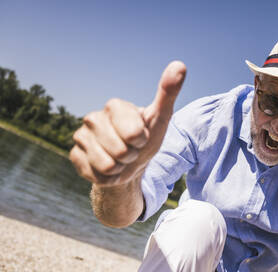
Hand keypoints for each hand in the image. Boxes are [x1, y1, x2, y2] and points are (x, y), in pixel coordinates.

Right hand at [70, 61, 185, 185]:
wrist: (130, 165)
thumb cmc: (146, 138)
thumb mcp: (160, 118)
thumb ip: (168, 93)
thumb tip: (180, 65)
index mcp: (114, 106)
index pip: (133, 134)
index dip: (141, 141)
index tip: (141, 137)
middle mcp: (93, 118)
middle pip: (120, 152)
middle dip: (131, 157)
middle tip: (131, 150)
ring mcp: (81, 137)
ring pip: (107, 165)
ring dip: (120, 169)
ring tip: (120, 160)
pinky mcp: (75, 157)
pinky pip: (95, 175)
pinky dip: (107, 178)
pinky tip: (107, 168)